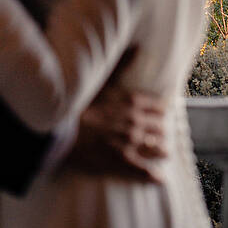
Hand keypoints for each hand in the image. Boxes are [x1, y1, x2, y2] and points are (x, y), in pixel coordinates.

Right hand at [64, 47, 167, 182]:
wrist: (63, 128)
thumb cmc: (80, 103)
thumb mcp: (102, 79)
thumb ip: (121, 64)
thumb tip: (138, 47)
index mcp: (132, 102)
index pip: (157, 106)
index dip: (160, 110)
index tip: (163, 112)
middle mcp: (135, 122)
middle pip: (159, 128)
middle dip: (161, 130)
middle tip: (162, 134)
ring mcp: (130, 143)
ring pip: (156, 148)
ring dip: (161, 150)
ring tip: (164, 153)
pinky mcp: (122, 161)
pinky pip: (144, 171)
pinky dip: (154, 176)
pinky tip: (161, 180)